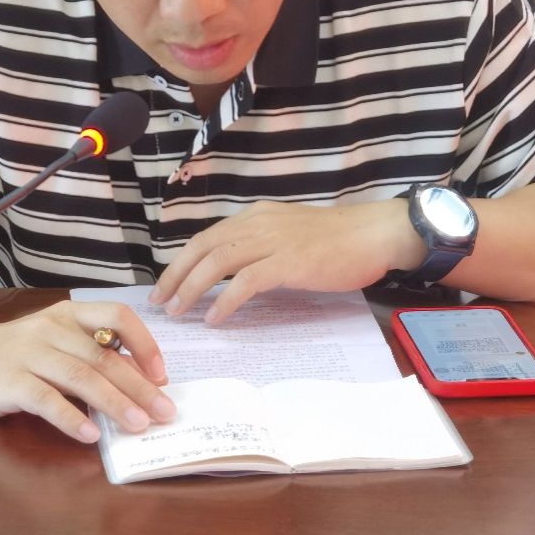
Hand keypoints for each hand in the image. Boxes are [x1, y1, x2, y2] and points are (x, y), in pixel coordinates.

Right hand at [0, 299, 175, 442]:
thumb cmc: (15, 352)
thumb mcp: (55, 343)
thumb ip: (90, 355)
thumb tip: (139, 383)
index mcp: (69, 314)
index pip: (117, 316)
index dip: (144, 343)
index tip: (162, 374)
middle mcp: (52, 329)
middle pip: (105, 357)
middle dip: (140, 387)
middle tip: (165, 412)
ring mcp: (29, 354)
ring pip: (81, 377)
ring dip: (115, 402)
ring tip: (138, 424)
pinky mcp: (9, 381)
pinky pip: (46, 400)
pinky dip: (71, 417)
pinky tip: (91, 434)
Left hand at [148, 201, 425, 324]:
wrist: (373, 233)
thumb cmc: (336, 238)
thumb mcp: (288, 232)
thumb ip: (260, 244)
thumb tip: (233, 271)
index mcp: (255, 216)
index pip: (206, 237)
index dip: (181, 261)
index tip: (166, 284)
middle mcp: (258, 223)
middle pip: (203, 247)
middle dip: (176, 276)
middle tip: (161, 303)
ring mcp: (273, 241)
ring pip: (218, 262)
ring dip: (193, 288)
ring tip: (179, 311)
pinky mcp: (289, 262)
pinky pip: (246, 282)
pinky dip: (225, 300)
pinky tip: (215, 318)